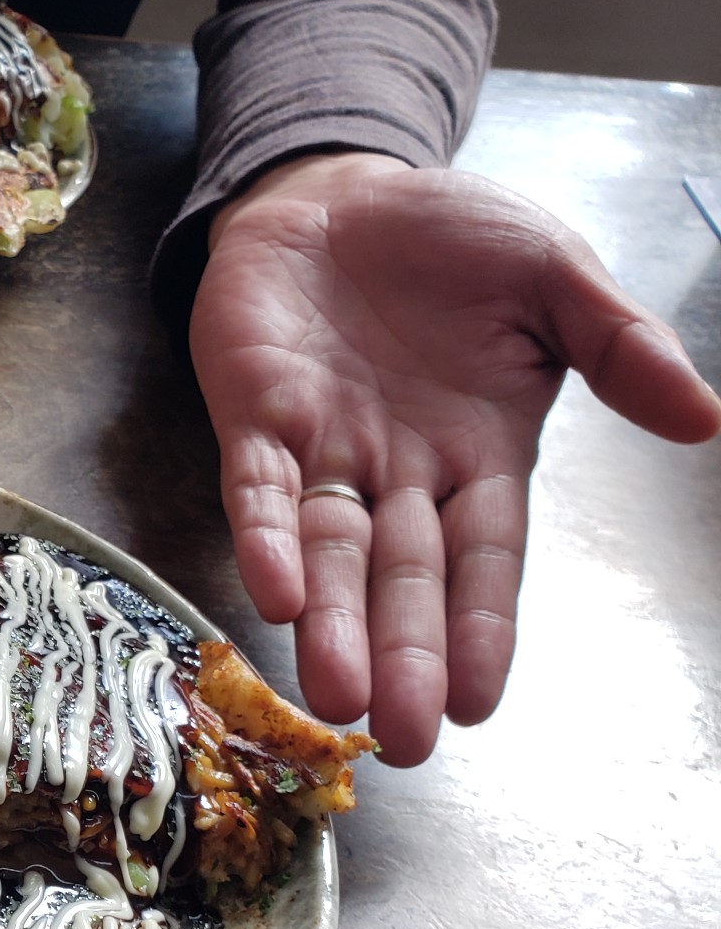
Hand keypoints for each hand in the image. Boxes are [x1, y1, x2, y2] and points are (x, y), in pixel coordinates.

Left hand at [191, 152, 720, 764]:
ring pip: (328, 554)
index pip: (484, 558)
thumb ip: (618, 347)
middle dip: (403, 656)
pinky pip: (257, 491)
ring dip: (330, 624)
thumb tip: (705, 420)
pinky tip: (275, 594)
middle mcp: (399, 474)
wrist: (342, 190)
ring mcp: (324, 452)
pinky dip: (265, 539)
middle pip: (402, 579)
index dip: (482, 627)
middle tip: (402, 738)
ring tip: (335, 696)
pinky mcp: (254, 420)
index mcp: (479, 454)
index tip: (480, 701)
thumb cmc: (451, 243)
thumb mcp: (555, 278)